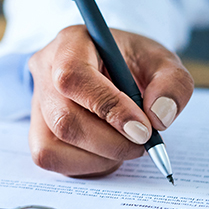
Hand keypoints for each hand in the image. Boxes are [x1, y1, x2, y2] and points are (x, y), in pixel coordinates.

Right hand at [27, 25, 192, 176]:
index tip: (143, 129)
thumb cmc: (131, 62)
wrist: (110, 68)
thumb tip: (159, 116)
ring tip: (126, 144)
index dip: (107, 107)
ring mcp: (37, 104)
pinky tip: (107, 153)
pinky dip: (86, 166)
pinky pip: (51, 159)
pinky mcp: (37, 132)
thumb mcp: (160, 60)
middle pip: (63, 119)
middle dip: (111, 142)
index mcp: (71, 43)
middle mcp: (44, 71)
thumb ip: (171, 82)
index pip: (73, 76)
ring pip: (53, 145)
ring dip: (100, 157)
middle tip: (144, 143)